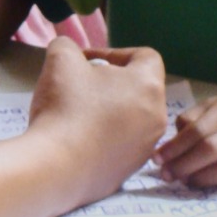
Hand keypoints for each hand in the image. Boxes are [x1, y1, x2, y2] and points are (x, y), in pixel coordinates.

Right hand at [27, 42, 167, 207]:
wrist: (59, 167)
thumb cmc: (66, 105)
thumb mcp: (60, 58)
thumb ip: (68, 46)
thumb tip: (70, 54)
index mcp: (148, 86)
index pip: (146, 56)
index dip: (115, 53)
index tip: (89, 62)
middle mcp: (157, 117)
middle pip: (138, 89)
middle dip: (110, 83)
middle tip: (79, 86)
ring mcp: (146, 147)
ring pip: (131, 118)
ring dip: (108, 110)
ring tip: (76, 113)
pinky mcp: (130, 171)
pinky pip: (121, 144)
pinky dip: (103, 137)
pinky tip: (76, 139)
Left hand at [153, 90, 216, 191]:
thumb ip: (196, 115)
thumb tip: (173, 136)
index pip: (196, 130)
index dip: (174, 147)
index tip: (157, 158)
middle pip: (209, 150)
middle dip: (183, 165)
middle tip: (166, 175)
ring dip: (202, 178)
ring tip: (185, 181)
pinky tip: (212, 184)